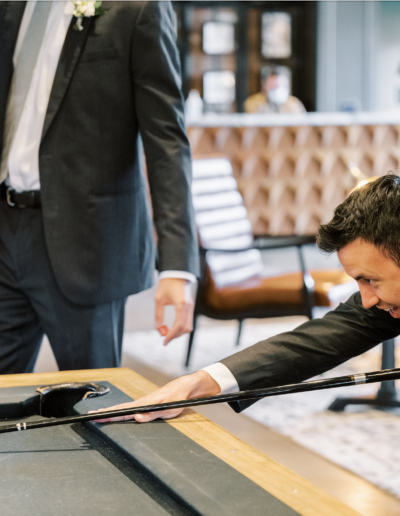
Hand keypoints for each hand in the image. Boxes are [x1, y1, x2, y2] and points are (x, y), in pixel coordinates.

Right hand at [91, 370, 220, 422]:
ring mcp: (144, 403)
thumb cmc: (179, 397)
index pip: (123, 411)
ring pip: (125, 409)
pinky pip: (131, 409)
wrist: (186, 387)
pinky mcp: (148, 404)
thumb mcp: (168, 408)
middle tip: (92, 417)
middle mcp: (142, 402)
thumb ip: (152, 414)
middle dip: (106, 413)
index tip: (97, 416)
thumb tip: (136, 417)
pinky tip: (117, 415)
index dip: (109, 414)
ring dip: (112, 413)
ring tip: (100, 416)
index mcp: (145, 403)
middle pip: (121, 409)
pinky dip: (122, 412)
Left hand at [155, 278, 193, 345]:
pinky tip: (173, 327)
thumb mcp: (159, 299)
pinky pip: (188, 320)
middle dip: (175, 335)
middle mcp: (188, 307)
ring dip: (179, 332)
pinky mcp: (190, 306)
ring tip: (168, 333)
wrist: (176, 273)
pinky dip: (181, 326)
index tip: (164, 341)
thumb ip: (158, 314)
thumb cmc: (167, 284)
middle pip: (185, 328)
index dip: (171, 335)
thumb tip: (158, 328)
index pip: (178, 325)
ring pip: (189, 326)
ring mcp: (191, 306)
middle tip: (165, 339)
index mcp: (181, 305)